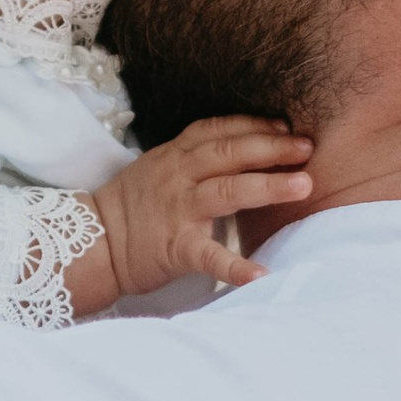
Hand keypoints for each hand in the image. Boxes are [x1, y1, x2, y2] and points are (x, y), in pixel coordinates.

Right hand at [68, 120, 313, 310]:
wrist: (91, 243)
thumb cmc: (132, 208)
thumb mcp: (159, 168)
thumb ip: (195, 158)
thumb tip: (242, 149)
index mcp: (175, 155)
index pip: (219, 130)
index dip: (255, 125)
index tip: (287, 126)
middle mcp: (178, 176)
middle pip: (230, 153)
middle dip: (273, 148)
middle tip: (309, 149)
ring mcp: (177, 210)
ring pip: (228, 190)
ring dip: (268, 186)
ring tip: (303, 186)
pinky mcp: (175, 247)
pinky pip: (209, 255)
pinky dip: (235, 267)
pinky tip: (261, 275)